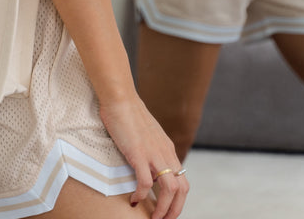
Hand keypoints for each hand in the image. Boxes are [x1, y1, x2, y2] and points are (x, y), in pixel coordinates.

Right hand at [99, 96, 188, 218]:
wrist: (120, 97)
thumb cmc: (128, 112)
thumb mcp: (147, 133)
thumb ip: (152, 147)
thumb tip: (148, 162)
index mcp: (168, 148)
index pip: (183, 180)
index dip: (179, 199)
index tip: (168, 209)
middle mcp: (165, 153)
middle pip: (182, 189)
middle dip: (175, 210)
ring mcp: (154, 153)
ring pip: (169, 190)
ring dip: (163, 209)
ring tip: (153, 218)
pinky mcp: (139, 154)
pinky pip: (145, 183)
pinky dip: (141, 195)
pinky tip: (133, 199)